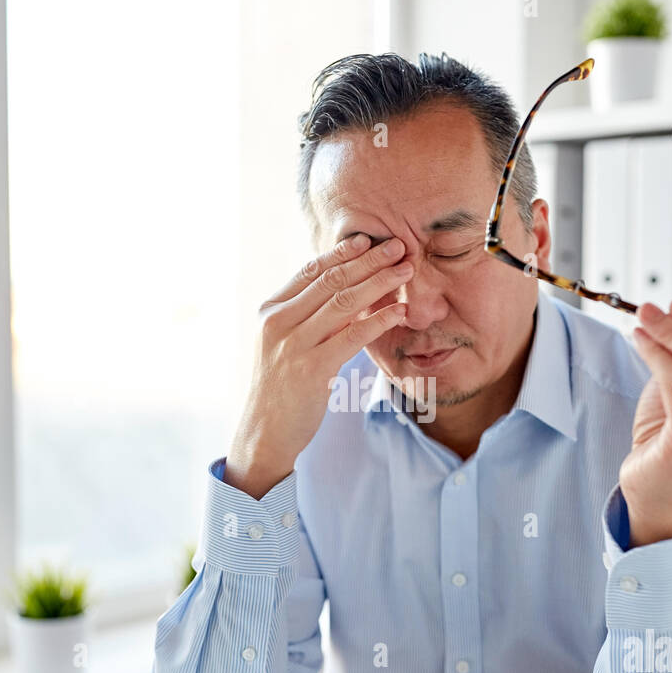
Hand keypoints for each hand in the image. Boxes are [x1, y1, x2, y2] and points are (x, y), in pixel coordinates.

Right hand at [225, 234, 413, 498]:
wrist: (264, 432)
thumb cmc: (280, 387)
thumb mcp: (284, 343)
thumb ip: (305, 315)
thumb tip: (344, 288)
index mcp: (270, 311)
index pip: (310, 270)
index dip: (342, 252)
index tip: (369, 240)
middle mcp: (279, 322)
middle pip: (332, 280)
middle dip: (369, 261)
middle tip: (399, 247)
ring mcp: (294, 345)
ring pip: (344, 303)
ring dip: (380, 283)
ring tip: (406, 272)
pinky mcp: (312, 369)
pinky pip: (353, 336)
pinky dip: (380, 320)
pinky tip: (400, 311)